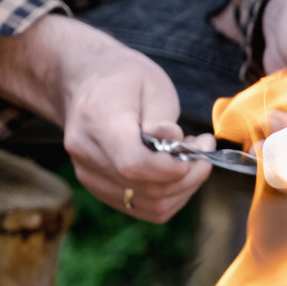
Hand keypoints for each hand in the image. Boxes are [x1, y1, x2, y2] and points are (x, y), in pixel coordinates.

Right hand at [51, 18, 213, 220]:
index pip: (134, 163)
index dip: (172, 168)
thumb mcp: (150, 83)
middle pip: (147, 189)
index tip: (198, 150)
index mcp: (98, 121)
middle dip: (190, 176)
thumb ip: (162, 118)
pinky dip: (170, 195)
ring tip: (190, 156)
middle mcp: (87, 153)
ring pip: (150, 205)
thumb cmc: (122, 78)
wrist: (82, 83)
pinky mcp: (98, 187)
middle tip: (204, 148)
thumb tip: (173, 146)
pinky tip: (174, 169)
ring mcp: (89, 174)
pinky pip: (143, 207)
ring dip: (183, 187)